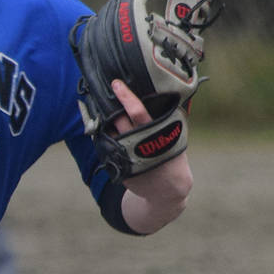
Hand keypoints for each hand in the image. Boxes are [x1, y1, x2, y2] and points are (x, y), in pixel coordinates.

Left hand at [109, 80, 191, 229]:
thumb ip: (166, 116)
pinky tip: (100, 126)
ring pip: (108, 132)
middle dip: (108, 105)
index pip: (137, 111)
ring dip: (102, 120)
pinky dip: (101, 135)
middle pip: (117, 119)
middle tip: (100, 91)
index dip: (126, 97)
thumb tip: (166, 92)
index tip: (116, 84)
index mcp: (155, 133)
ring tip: (98, 106)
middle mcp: (138, 143)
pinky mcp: (117, 166)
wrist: (167, 189)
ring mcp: (126, 156)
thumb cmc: (171, 155)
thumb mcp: (174, 135)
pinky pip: (104, 146)